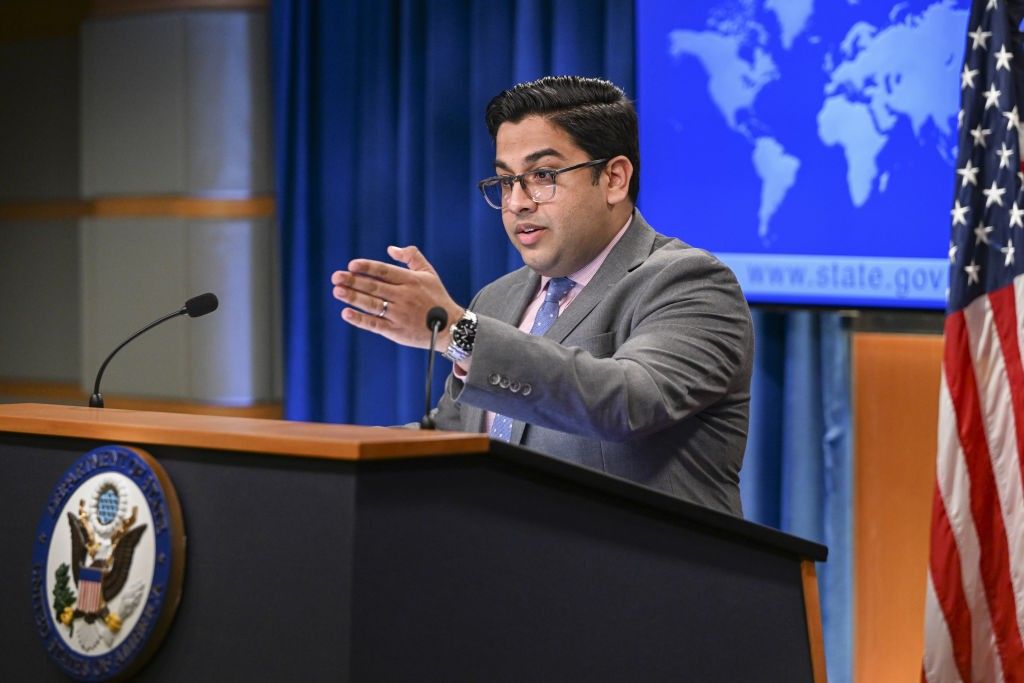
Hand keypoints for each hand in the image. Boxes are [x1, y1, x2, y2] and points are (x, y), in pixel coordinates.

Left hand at [331, 245, 462, 350]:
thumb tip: (390, 249)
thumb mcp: (429, 273)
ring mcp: (400, 315)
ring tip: (337, 291)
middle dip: (354, 281)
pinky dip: (360, 320)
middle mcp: (404, 296)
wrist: (450, 327)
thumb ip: (411, 257)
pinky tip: (346, 313)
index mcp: (411, 280)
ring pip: (373, 304)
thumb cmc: (437, 298)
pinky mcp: (397, 331)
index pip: (385, 271)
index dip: (368, 267)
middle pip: (375, 287)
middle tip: (336, 277)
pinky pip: (375, 324)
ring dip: (354, 298)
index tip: (351, 265)